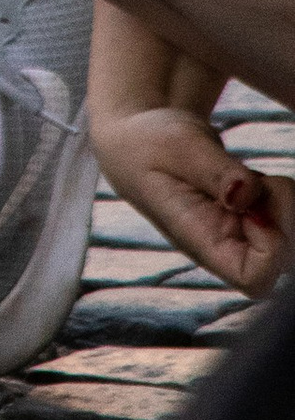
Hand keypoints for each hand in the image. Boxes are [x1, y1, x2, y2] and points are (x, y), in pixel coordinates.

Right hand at [89, 7, 294, 292]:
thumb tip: (247, 195)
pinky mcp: (253, 222)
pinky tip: (250, 179)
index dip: (272, 248)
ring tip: (244, 177)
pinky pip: (287, 218)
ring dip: (283, 202)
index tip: (253, 207)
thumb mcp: (180, 146)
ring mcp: (242, 238)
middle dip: (285, 215)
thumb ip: (216, 172)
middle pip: (285, 260)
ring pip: (290, 238)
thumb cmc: (151, 144)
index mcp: (203, 243)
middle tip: (257, 179)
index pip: (255, 278)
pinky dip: (281, 195)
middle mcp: (227, 249)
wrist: (139, 141)